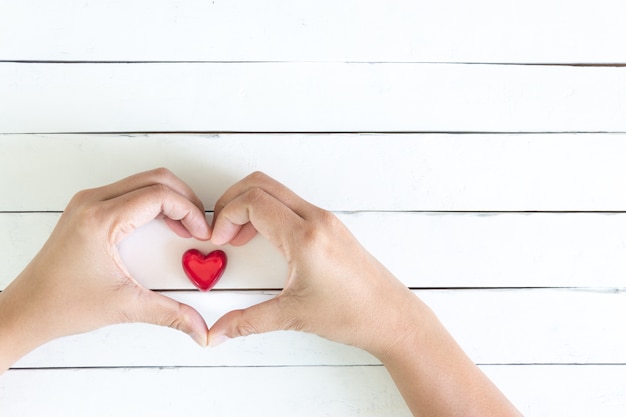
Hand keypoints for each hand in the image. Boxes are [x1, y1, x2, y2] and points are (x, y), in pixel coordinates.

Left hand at [0, 168, 210, 372]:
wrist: (27, 310)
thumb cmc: (62, 304)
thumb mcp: (124, 306)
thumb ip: (169, 314)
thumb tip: (199, 327)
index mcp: (100, 219)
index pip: (159, 195)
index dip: (189, 211)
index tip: (202, 233)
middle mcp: (92, 202)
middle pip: (154, 179)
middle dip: (185, 199)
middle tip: (199, 225)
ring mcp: (88, 203)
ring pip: (143, 181)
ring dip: (170, 198)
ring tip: (185, 226)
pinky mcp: (87, 209)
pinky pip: (129, 191)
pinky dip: (153, 202)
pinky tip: (163, 225)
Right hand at [207, 172, 521, 416]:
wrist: (392, 317)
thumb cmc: (353, 314)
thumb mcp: (293, 316)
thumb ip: (248, 321)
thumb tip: (217, 332)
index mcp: (305, 236)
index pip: (254, 201)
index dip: (226, 215)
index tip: (218, 239)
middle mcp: (316, 219)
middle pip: (261, 184)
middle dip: (232, 201)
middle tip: (221, 230)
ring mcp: (326, 220)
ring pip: (277, 191)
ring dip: (251, 205)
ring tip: (238, 237)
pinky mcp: (331, 227)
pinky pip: (292, 204)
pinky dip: (269, 211)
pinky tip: (264, 239)